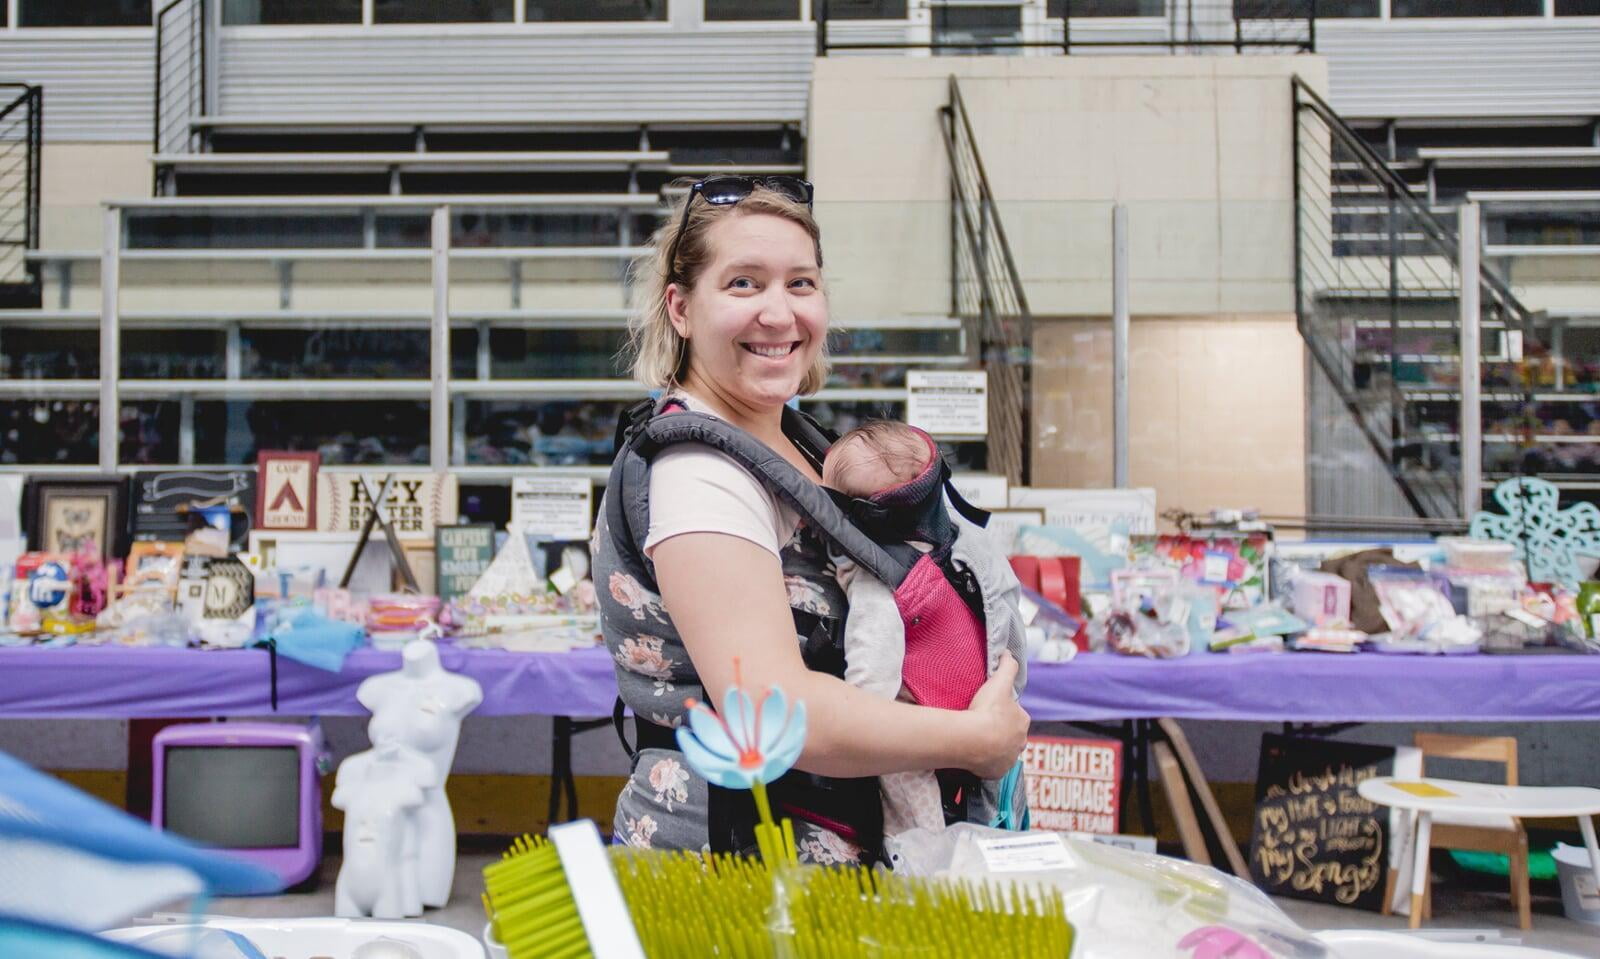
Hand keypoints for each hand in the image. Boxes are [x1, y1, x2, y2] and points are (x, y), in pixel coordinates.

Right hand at [961, 652, 1029, 779]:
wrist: (973, 739)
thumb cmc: (987, 710)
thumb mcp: (998, 682)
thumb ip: (1007, 666)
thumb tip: (1008, 652)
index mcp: (1023, 720)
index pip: (1016, 714)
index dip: (1003, 711)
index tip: (989, 710)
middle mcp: (1020, 742)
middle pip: (1011, 734)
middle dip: (1000, 731)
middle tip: (981, 725)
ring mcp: (1009, 759)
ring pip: (1003, 751)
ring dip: (994, 747)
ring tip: (977, 740)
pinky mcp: (997, 772)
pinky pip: (993, 766)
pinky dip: (987, 762)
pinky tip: (976, 755)